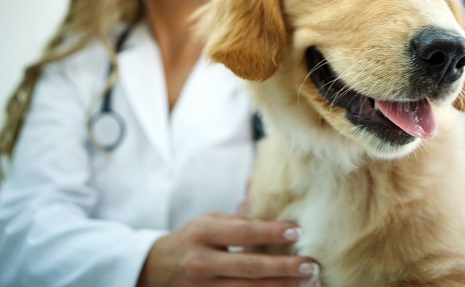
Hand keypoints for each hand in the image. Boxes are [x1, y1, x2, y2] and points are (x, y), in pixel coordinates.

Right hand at [137, 212, 318, 286]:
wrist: (154, 269)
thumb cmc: (191, 240)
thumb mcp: (209, 221)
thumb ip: (238, 215)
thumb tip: (265, 187)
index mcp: (203, 233)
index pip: (242, 232)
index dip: (270, 232)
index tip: (296, 232)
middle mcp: (202, 261)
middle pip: (249, 267)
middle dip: (283, 267)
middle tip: (310, 265)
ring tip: (307, 282)